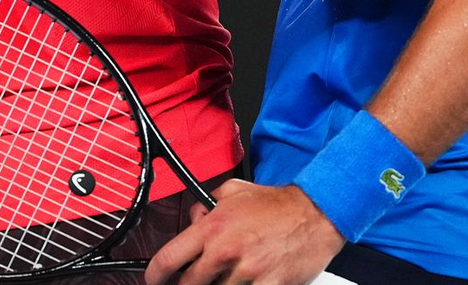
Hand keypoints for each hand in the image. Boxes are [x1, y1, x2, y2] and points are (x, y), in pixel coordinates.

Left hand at [144, 179, 343, 284]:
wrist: (314, 215)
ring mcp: (246, 272)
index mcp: (214, 226)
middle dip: (189, 283)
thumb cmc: (277, 205)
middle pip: (189, 283)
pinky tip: (246, 282)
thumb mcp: (236, 191)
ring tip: (229, 274)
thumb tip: (193, 216)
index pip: (170, 257)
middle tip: (196, 277)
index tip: (153, 279)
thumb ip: (209, 203)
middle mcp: (226, 250)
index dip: (155, 274)